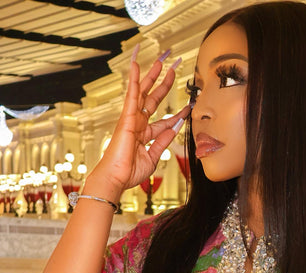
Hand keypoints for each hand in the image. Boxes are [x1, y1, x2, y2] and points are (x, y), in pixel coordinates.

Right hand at [85, 47, 189, 200]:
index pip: (164, 121)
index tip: (188, 108)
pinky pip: (131, 95)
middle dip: (163, 86)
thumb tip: (174, 129)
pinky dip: (134, 80)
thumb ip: (163, 142)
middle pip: (153, 100)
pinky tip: (136, 65)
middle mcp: (138, 124)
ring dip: (151, 77)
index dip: (177, 115)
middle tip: (173, 72)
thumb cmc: (130, 172)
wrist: (117, 178)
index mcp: (144, 135)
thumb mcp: (153, 157)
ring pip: (143, 92)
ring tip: (160, 62)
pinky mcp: (127, 117)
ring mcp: (132, 119)